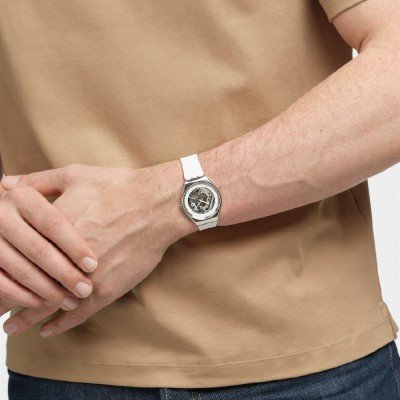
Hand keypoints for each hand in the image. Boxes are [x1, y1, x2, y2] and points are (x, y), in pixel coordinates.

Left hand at [2, 161, 194, 336]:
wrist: (156, 206)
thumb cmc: (118, 188)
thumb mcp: (76, 175)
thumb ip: (38, 182)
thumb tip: (6, 183)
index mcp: (51, 230)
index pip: (16, 257)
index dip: (0, 270)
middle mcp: (63, 258)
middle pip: (27, 285)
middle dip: (7, 300)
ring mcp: (84, 277)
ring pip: (48, 304)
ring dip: (27, 318)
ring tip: (12, 327)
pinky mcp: (106, 290)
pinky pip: (77, 314)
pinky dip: (60, 325)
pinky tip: (47, 331)